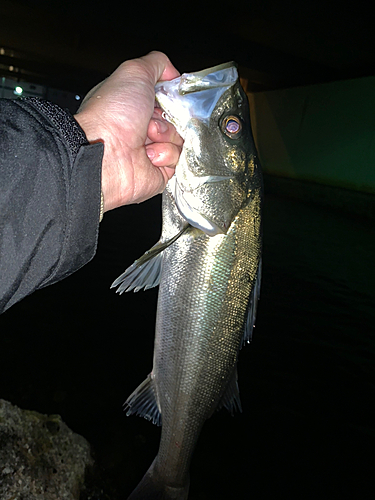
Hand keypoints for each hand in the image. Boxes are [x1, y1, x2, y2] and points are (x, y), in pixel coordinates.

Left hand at [74, 51, 182, 211]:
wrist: (105, 155)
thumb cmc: (111, 116)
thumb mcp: (134, 73)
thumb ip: (157, 63)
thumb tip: (173, 72)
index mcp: (134, 106)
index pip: (167, 100)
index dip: (170, 98)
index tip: (166, 98)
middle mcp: (141, 129)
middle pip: (177, 120)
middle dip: (167, 118)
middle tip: (150, 121)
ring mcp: (150, 151)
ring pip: (180, 140)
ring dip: (167, 136)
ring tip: (147, 139)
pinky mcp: (158, 172)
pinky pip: (178, 160)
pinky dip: (165, 155)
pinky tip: (148, 155)